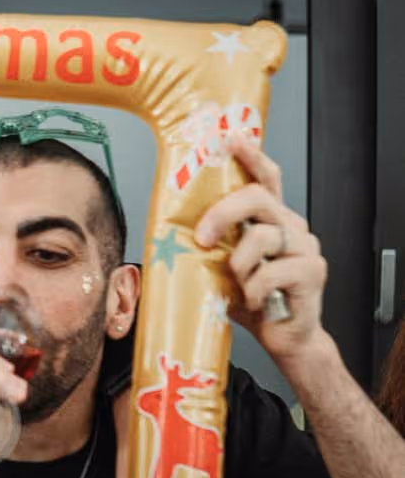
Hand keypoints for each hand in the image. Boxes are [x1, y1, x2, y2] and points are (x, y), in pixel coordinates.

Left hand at [195, 138, 327, 363]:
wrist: (284, 338)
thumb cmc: (253, 301)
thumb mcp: (222, 268)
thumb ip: (211, 246)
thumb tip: (166, 235)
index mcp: (271, 220)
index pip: (265, 178)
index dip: (251, 156)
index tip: (231, 139)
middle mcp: (291, 226)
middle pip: (258, 197)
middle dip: (222, 213)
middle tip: (202, 237)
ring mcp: (305, 248)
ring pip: (262, 237)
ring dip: (238, 265)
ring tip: (238, 284)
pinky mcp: (312, 272)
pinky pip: (271, 273)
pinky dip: (253, 290)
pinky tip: (255, 300)